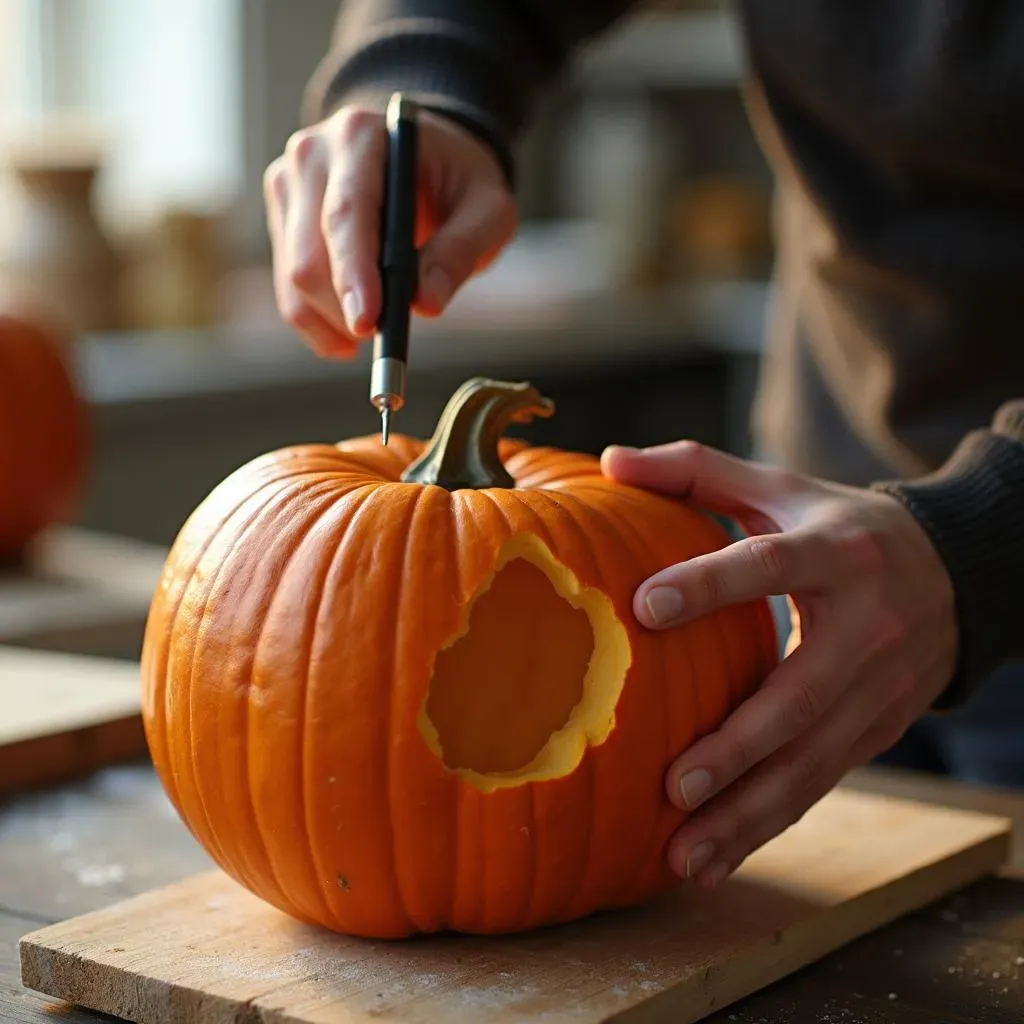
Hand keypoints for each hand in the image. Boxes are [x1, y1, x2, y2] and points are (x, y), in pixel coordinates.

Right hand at [263, 104, 516, 357]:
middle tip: (385, 337)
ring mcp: (289, 184)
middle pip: (308, 254)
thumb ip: (463, 251)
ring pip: (293, 278)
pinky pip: (288, 287)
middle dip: (342, 310)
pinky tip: (346, 336)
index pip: (346, 214)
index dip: (353, 274)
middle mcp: (312, 154)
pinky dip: (317, 323)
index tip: (368, 323)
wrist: (425, 157)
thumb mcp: (488, 208)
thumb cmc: (459, 179)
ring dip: (331, 322)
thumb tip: (425, 304)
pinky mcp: (284, 216)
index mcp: (362, 136)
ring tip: (373, 336)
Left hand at [600, 440, 957, 888]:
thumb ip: (697, 470)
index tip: (644, 608)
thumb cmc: (839, 525)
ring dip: (750, 813)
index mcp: (836, 552)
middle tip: (674, 784)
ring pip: (814, 761)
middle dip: (740, 746)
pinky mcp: (881, 728)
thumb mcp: (780, 487)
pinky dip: (769, 823)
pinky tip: (715, 859)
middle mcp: (867, 625)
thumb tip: (609, 459)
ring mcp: (880, 687)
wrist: (957, 570)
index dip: (710, 585)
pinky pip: (821, 781)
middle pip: (801, 695)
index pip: (768, 568)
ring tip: (684, 852)